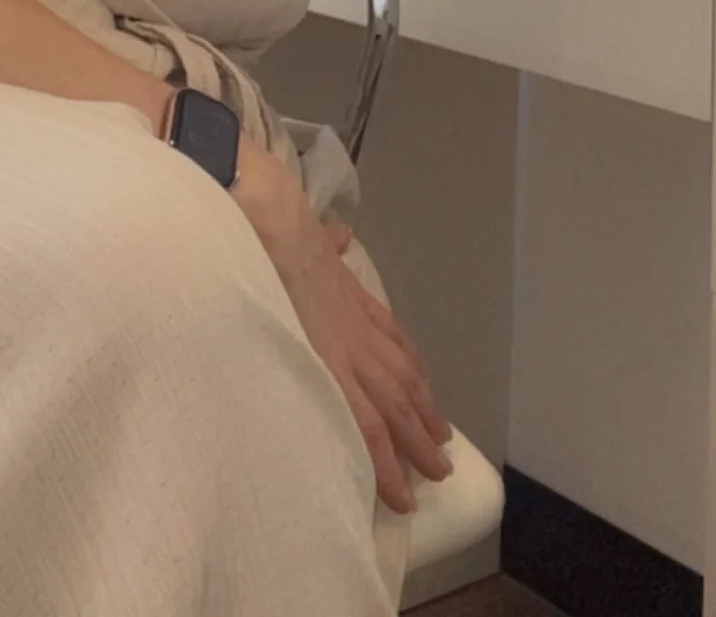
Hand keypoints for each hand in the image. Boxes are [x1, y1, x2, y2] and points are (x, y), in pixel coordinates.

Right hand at [231, 136, 451, 513]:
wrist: (274, 231)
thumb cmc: (284, 230)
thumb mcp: (316, 235)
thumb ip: (328, 243)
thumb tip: (337, 236)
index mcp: (357, 301)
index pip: (397, 346)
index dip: (415, 377)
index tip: (426, 402)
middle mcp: (363, 332)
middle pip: (405, 385)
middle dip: (425, 420)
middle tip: (441, 455)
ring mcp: (351, 356)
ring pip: (394, 412)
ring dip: (414, 446)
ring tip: (431, 477)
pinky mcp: (332, 375)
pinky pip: (365, 426)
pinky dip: (383, 458)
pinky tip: (395, 484)